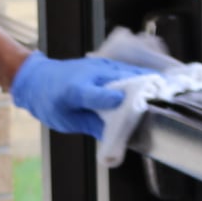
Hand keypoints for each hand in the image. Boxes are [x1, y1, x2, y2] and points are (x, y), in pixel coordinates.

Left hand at [9, 51, 149, 138]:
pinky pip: (126, 70)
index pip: (96, 95)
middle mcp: (90, 74)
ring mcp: (99, 66)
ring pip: (128, 72)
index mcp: (75, 91)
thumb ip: (92, 126)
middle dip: (142, 90)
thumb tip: (114, 137)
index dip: (113, 100)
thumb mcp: (66, 121)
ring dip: (145, 81)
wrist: (36, 78)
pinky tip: (152, 85)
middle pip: (121, 79)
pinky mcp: (104, 64)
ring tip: (165, 92)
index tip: (130, 106)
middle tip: (163, 100)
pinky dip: (139, 77)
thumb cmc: (49, 101)